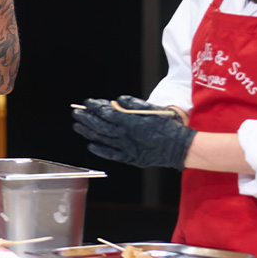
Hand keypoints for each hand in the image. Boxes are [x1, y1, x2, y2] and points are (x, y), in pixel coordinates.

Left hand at [71, 96, 195, 169]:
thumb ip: (133, 104)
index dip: (95, 107)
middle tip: (76, 112)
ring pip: (102, 138)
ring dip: (88, 132)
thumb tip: (119, 100)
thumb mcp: (153, 109)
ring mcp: (126, 147)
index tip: (87, 103)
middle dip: (86, 118)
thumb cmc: (168, 127)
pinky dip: (99, 149)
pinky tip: (91, 145)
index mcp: (130, 121)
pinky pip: (110, 154)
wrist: (179, 147)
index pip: (106, 112)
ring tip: (77, 126)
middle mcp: (125, 134)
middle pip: (100, 125)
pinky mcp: (129, 157)